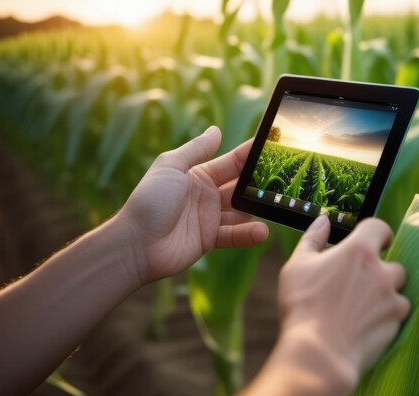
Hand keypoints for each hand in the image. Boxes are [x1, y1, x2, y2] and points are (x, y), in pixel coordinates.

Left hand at [116, 126, 268, 284]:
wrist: (135, 244)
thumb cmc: (150, 200)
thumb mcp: (171, 166)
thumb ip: (196, 149)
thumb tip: (216, 129)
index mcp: (198, 174)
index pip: (231, 162)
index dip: (251, 155)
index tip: (273, 147)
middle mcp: (206, 195)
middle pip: (240, 186)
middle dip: (259, 182)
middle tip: (282, 179)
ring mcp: (209, 218)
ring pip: (241, 211)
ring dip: (257, 209)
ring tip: (276, 205)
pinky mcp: (210, 239)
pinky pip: (234, 235)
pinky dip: (248, 233)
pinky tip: (261, 231)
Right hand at [279, 215, 409, 382]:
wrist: (318, 352)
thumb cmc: (303, 305)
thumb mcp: (297, 266)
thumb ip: (312, 239)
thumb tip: (322, 221)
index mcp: (358, 251)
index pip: (380, 228)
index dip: (378, 234)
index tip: (375, 242)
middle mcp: (381, 271)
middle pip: (394, 264)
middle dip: (382, 272)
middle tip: (360, 285)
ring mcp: (391, 299)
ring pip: (399, 292)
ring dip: (387, 296)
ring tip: (362, 309)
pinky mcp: (396, 324)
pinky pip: (398, 316)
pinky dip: (387, 318)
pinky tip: (366, 326)